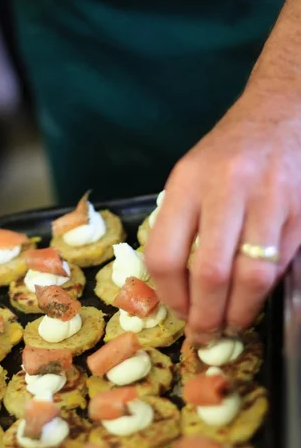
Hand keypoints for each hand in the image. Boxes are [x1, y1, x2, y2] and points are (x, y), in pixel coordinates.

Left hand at [145, 88, 300, 344]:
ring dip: (240, 312)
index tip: (177, 313)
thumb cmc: (228, 151)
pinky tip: (254, 298)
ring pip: (251, 276)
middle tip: (204, 336)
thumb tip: (175, 288)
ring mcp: (270, 198)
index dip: (169, 295)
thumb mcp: (191, 175)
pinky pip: (282, 265)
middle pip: (210, 273)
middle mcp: (227, 187)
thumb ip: (180, 224)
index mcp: (188, 180)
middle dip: (206, 316)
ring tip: (231, 324)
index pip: (166, 254)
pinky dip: (266, 291)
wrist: (282, 112)